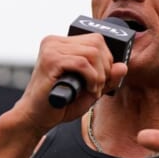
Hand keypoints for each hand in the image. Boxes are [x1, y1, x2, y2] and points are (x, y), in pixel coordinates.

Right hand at [12, 33, 127, 132]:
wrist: (35, 118)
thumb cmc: (60, 104)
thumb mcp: (90, 90)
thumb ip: (107, 78)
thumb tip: (123, 66)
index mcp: (61, 43)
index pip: (96, 39)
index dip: (106, 60)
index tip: (102, 79)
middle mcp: (54, 41)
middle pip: (97, 43)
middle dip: (105, 68)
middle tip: (97, 87)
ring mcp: (50, 49)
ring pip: (92, 53)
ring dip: (99, 76)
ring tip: (92, 90)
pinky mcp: (50, 60)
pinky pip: (83, 63)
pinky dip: (91, 78)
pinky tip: (87, 89)